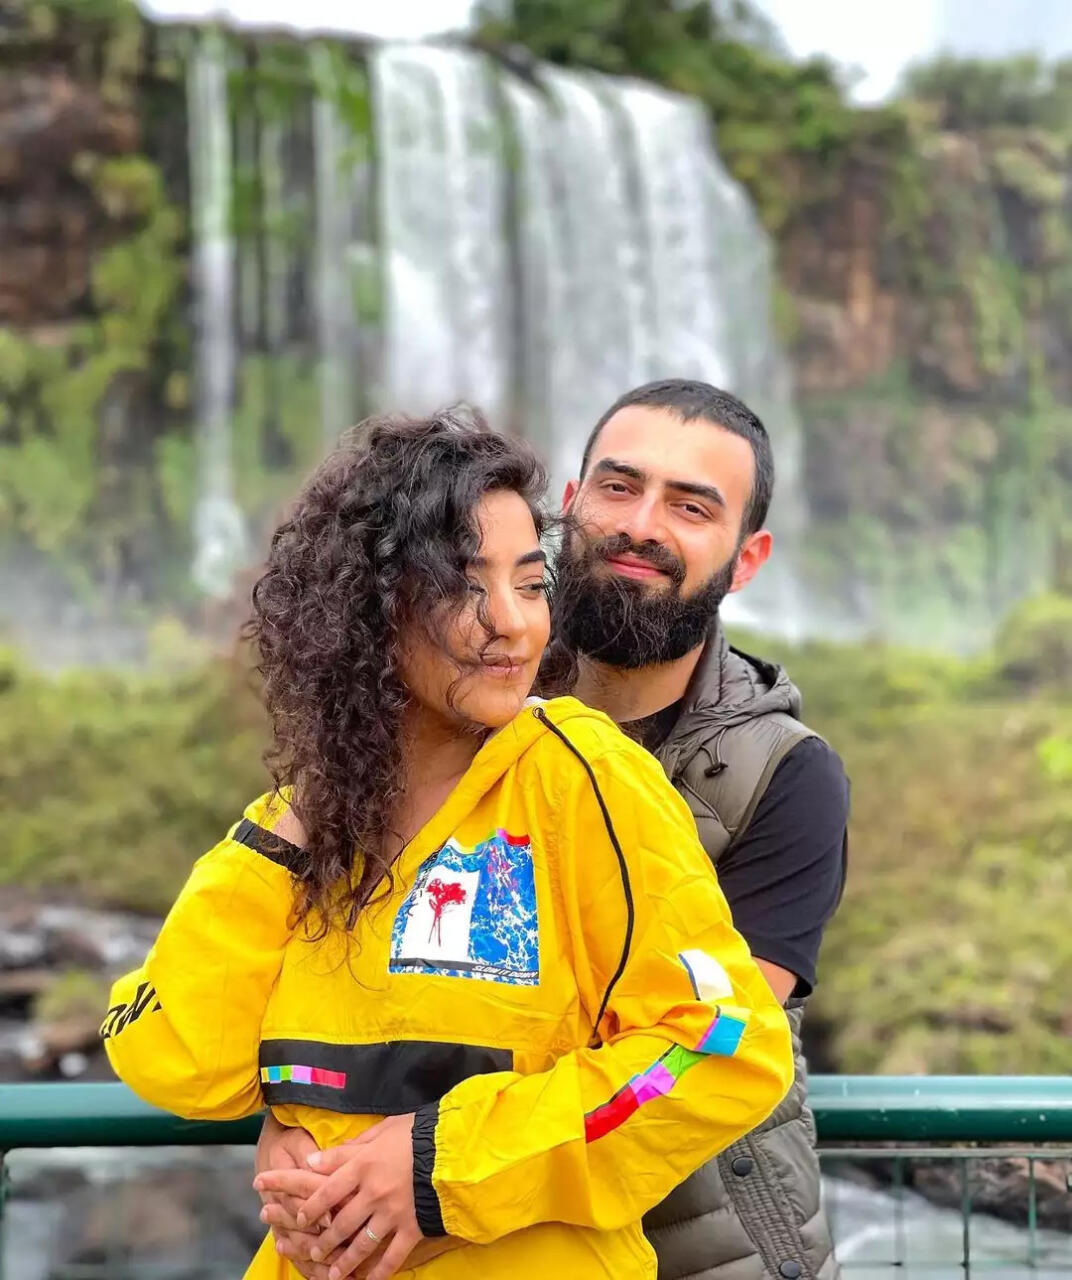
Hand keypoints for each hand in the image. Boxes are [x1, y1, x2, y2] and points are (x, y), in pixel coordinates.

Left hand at [254, 1114, 422, 1279]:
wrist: (455, 1149)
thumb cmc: (417, 1134)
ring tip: (332, 1275)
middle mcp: (373, 1193)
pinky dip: (379, 1273)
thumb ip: (346, 1148)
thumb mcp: (381, 1131)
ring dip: (344, 1262)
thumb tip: (311, 1160)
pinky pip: (392, 1257)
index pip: (327, 1191)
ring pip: (361, 1244)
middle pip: (340, 1222)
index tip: (298, 1219)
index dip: (310, 1208)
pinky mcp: (412, 1228)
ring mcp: (392, 1213)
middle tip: (314, 1251)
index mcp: (364, 1165)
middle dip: (323, 1241)